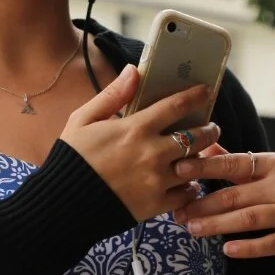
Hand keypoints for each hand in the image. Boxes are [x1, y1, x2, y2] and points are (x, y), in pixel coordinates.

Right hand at [61, 64, 220, 222]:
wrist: (63, 202)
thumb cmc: (72, 158)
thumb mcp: (83, 119)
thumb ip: (113, 95)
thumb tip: (133, 70)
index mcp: (135, 128)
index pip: (176, 106)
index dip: (196, 96)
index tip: (206, 91)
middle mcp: (152, 153)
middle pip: (197, 136)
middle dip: (209, 129)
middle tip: (211, 127)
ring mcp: (157, 180)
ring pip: (196, 165)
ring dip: (201, 158)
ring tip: (198, 155)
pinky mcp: (157, 204)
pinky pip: (187, 193)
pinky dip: (190, 186)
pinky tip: (184, 181)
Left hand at [172, 146, 274, 256]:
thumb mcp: (272, 166)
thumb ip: (239, 160)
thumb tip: (205, 145)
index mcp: (274, 164)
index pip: (233, 162)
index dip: (204, 166)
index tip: (178, 168)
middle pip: (236, 193)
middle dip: (203, 203)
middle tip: (177, 211)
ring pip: (249, 218)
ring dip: (218, 224)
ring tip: (192, 228)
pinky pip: (273, 243)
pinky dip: (250, 247)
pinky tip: (227, 249)